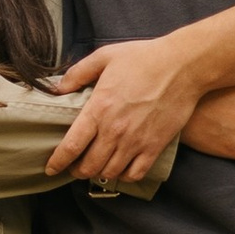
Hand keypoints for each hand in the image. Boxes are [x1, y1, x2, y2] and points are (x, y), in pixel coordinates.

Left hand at [45, 30, 200, 186]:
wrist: (184, 66)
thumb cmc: (144, 58)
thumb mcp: (105, 57)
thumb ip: (78, 73)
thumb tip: (57, 89)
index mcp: (99, 109)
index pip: (71, 146)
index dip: (58, 162)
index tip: (51, 168)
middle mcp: (115, 130)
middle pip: (88, 165)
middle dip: (76, 171)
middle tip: (73, 168)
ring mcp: (136, 141)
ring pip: (109, 172)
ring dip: (98, 174)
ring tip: (95, 169)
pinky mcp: (155, 146)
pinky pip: (135, 173)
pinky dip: (124, 176)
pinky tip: (120, 169)